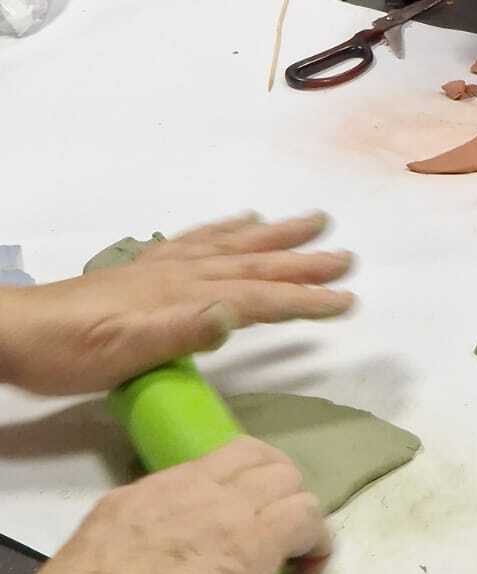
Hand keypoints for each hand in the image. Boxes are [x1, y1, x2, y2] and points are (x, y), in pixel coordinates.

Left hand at [0, 214, 354, 395]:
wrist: (19, 332)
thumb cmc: (71, 351)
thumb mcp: (124, 353)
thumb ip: (181, 332)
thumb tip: (237, 314)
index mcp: (184, 298)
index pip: (257, 297)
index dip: (303, 299)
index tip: (345, 299)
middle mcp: (182, 275)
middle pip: (255, 264)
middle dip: (303, 261)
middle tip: (347, 257)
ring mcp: (165, 269)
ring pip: (234, 246)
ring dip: (275, 236)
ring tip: (312, 222)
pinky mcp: (147, 270)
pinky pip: (198, 240)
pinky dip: (226, 229)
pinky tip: (242, 221)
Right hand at [20, 437, 330, 573]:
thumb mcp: (96, 549)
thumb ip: (129, 538)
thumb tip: (142, 552)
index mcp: (152, 490)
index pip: (214, 462)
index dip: (237, 481)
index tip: (237, 515)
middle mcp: (196, 487)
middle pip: (259, 458)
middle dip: (275, 487)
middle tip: (275, 529)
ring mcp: (231, 509)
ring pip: (290, 482)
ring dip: (298, 514)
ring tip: (293, 556)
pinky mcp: (259, 540)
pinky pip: (309, 520)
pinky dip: (316, 544)